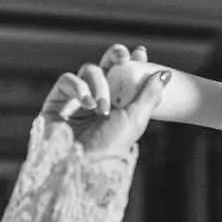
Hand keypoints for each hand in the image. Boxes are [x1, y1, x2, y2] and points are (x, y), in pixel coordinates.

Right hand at [40, 44, 167, 156]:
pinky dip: (78, 86)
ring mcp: (76, 101)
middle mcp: (97, 101)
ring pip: (88, 71)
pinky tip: (86, 103)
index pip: (125, 77)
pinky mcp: (56, 103)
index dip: (132, 62)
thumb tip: (165, 74)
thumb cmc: (110, 148)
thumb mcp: (135, 120)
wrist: (81, 167)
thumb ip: (150, 95)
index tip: (141, 53)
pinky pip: (67, 80)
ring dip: (99, 84)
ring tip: (103, 108)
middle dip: (115, 56)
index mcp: (116, 107)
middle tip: (123, 56)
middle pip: (105, 66)